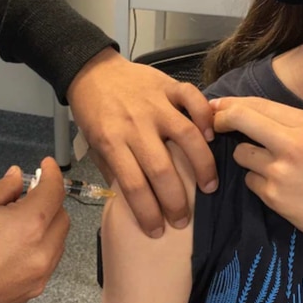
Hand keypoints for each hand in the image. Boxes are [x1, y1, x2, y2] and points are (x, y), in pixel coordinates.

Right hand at [0, 158, 69, 302]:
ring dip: (45, 228)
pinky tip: (12, 244)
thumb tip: (16, 179)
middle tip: (27, 193)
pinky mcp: (25, 296)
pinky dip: (36, 250)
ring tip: (16, 220)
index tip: (46, 167)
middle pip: (61, 220)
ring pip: (55, 245)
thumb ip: (1, 190)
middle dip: (49, 203)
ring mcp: (34, 279)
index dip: (51, 175)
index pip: (54, 193)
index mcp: (28, 226)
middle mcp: (39, 255)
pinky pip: (42, 266)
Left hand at [67, 48, 216, 237]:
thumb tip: (134, 201)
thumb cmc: (93, 112)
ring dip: (202, 165)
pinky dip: (205, 116)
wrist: (91, 71)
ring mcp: (154, 103)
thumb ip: (114, 169)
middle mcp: (134, 124)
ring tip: (209, 187)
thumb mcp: (94, 144)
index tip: (157, 231)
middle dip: (176, 202)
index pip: (133, 185)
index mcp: (111, 141)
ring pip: (186, 136)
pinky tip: (211, 137)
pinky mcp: (167, 85)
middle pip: (161, 169)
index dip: (148, 213)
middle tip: (183, 220)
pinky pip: (192, 98)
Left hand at [211, 96, 302, 258]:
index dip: (232, 103)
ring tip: (272, 168)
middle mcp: (293, 143)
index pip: (258, 104)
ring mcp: (281, 170)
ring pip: (241, 153)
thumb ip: (299, 126)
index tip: (219, 105)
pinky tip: (282, 191)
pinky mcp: (274, 196)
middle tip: (214, 125)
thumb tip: (261, 115)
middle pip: (239, 118)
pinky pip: (250, 182)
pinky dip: (259, 184)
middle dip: (221, 119)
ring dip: (248, 158)